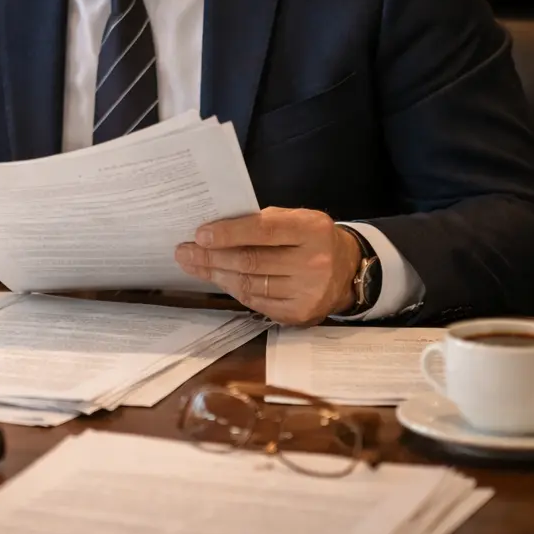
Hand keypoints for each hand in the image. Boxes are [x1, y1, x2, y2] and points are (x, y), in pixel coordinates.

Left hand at [174, 206, 361, 325]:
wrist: (348, 270)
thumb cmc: (311, 238)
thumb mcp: (296, 219)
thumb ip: (262, 222)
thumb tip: (215, 230)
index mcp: (311, 230)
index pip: (263, 230)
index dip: (228, 233)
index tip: (200, 235)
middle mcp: (314, 263)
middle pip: (251, 261)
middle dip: (212, 257)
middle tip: (184, 252)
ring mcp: (308, 293)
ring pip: (249, 284)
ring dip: (216, 274)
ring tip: (193, 265)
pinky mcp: (300, 315)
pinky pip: (256, 302)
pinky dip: (233, 289)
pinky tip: (218, 279)